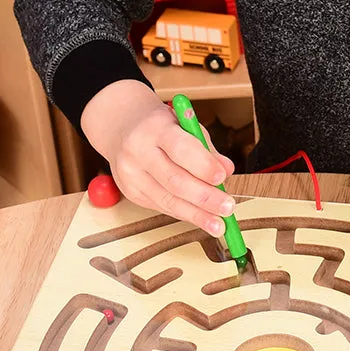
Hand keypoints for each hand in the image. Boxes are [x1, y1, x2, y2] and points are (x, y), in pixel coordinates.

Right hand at [81, 79, 235, 235]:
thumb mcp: (185, 126)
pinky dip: (185, 213)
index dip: (203, 165)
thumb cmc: (161, 126)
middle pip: (174, 180)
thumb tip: (227, 170)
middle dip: (205, 197)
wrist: (122, 128)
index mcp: (156, 127)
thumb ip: (206, 148)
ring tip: (219, 225)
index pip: (181, 148)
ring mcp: (131, 174)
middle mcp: (138, 150)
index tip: (222, 178)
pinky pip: (162, 206)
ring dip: (197, 215)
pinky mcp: (131, 191)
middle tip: (228, 208)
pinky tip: (202, 219)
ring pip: (168, 200)